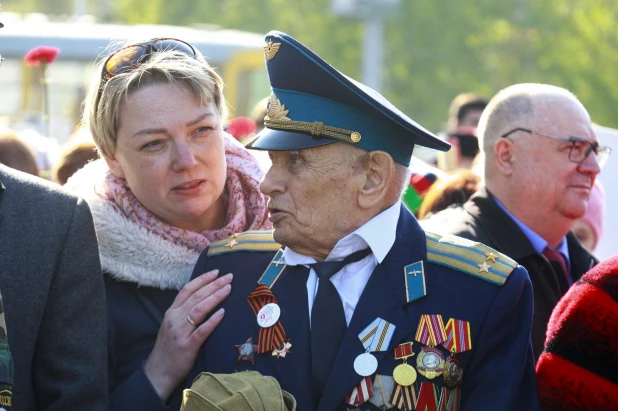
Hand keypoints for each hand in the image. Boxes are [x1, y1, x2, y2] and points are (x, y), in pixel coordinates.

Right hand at [144, 270, 231, 400]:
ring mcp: (180, 332)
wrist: (158, 372)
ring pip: (199, 309)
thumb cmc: (168, 347)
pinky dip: (213, 320)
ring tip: (228, 289)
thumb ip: (184, 312)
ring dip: (215, 297)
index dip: (202, 279)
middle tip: (229, 277)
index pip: (187, 290)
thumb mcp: (171, 325)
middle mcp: (174, 318)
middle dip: (214, 285)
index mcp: (171, 312)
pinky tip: (223, 312)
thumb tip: (204, 297)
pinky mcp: (187, 346)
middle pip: (196, 297)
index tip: (216, 272)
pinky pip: (202, 330)